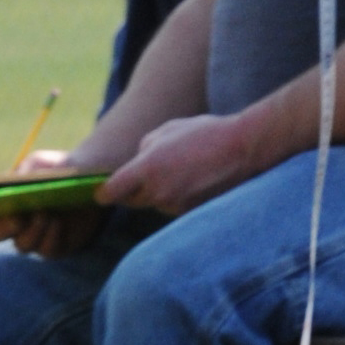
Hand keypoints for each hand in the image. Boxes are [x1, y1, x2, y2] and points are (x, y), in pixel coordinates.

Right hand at [0, 145, 108, 256]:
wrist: (88, 180)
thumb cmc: (55, 169)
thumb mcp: (37, 163)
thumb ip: (22, 173)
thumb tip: (11, 186)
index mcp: (2, 204)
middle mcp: (14, 225)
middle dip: (4, 228)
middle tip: (17, 218)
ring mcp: (34, 238)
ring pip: (22, 245)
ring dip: (32, 231)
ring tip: (45, 214)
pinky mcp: (55, 247)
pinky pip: (46, 250)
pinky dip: (50, 237)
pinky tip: (57, 223)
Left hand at [99, 112, 256, 217]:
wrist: (244, 148)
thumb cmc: (204, 134)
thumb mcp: (165, 131)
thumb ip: (143, 150)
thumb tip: (135, 166)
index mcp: (146, 169)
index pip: (112, 192)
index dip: (103, 193)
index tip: (101, 191)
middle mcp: (158, 192)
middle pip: (132, 200)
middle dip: (132, 190)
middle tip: (142, 174)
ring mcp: (176, 205)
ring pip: (154, 203)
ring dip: (157, 191)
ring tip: (178, 169)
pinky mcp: (191, 213)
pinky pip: (173, 206)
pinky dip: (176, 196)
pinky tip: (191, 179)